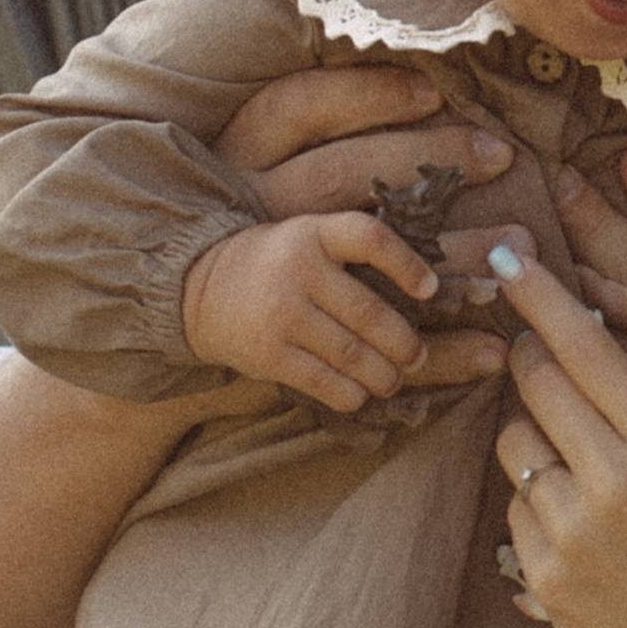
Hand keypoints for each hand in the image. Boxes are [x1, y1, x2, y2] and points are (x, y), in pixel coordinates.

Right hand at [183, 211, 447, 411]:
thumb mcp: (308, 239)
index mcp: (314, 233)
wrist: (197, 287)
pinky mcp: (266, 352)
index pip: (369, 238)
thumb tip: (428, 290)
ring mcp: (280, 312)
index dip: (407, 264)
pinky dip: (349, 393)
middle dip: (403, 343)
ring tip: (391, 380)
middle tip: (417, 357)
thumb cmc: (276, 265)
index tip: (429, 290)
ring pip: (351, 353)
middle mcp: (297, 269)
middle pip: (368, 312)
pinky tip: (359, 394)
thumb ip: (353, 253)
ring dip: (382, 375)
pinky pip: (322, 380)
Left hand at [494, 264, 626, 627]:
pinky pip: (515, 510)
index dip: (538, 296)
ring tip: (575, 456)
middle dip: (529, 354)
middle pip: (534, 382)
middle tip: (535, 349)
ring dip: (534, 433)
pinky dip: (539, 503)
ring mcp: (571, 533)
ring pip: (515, 445)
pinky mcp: (545, 577)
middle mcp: (613, 481)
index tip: (508, 260)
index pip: (583, 345)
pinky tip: (581, 523)